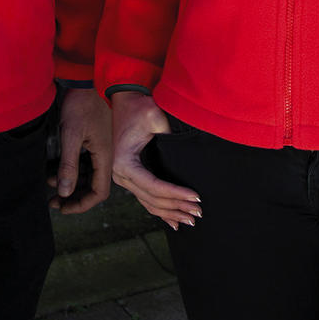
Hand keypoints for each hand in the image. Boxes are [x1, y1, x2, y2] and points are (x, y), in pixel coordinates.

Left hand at [48, 87, 112, 213]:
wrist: (86, 80)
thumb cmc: (81, 104)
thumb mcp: (71, 135)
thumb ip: (68, 165)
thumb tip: (64, 192)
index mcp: (106, 157)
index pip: (99, 193)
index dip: (81, 204)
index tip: (63, 207)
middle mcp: (106, 155)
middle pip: (94, 187)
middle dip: (74, 197)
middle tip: (53, 201)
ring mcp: (101, 148)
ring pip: (88, 176)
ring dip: (72, 184)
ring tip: (51, 187)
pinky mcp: (94, 141)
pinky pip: (85, 164)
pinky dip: (72, 171)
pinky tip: (55, 171)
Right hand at [111, 90, 201, 230]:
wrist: (124, 98)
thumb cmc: (138, 106)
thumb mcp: (154, 116)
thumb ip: (170, 135)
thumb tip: (188, 155)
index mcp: (124, 162)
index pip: (154, 186)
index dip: (176, 194)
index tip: (196, 196)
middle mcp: (120, 174)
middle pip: (152, 199)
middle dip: (177, 207)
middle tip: (199, 213)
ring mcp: (123, 177)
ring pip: (149, 203)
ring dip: (171, 212)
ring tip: (191, 219)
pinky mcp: (129, 176)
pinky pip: (146, 198)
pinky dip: (161, 209)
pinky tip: (174, 221)